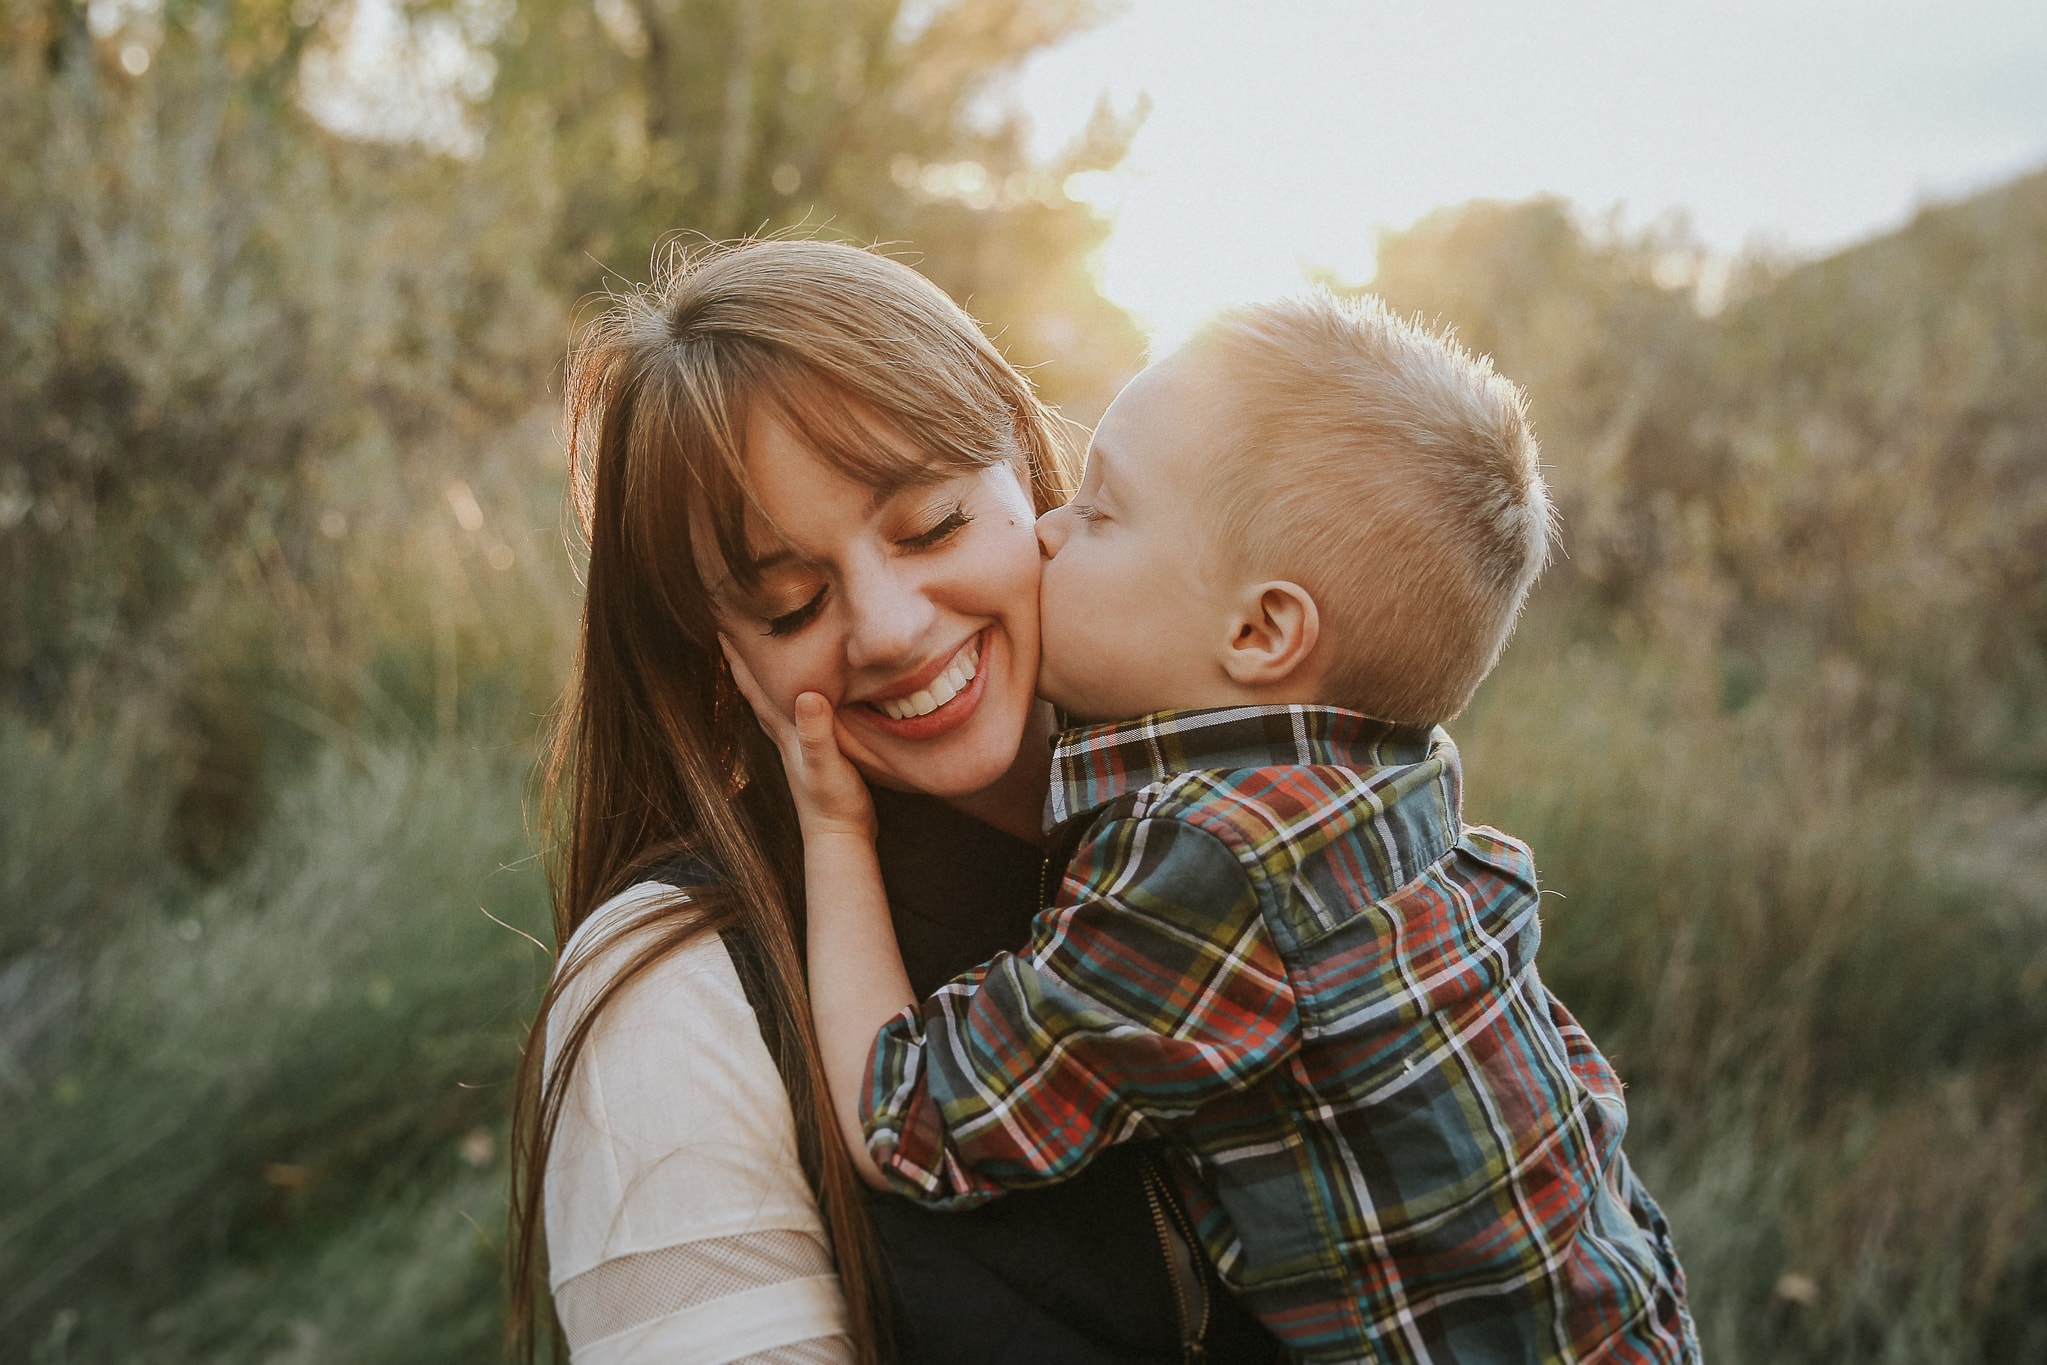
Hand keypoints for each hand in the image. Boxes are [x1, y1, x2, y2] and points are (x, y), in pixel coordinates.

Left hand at [719, 638, 876, 841]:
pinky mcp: (812, 755)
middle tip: (733, 631)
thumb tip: (806, 695)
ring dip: (764, 679)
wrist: (840, 839)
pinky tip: (797, 697)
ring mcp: (796, 748)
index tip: (722, 628)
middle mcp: (784, 737)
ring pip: (773, 703)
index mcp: (785, 732)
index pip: (756, 688)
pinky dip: (788, 699)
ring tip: (759, 656)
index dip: (739, 658)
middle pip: (758, 691)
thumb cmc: (834, 803)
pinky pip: (794, 716)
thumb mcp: (828, 765)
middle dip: (745, 661)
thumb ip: (816, 733)